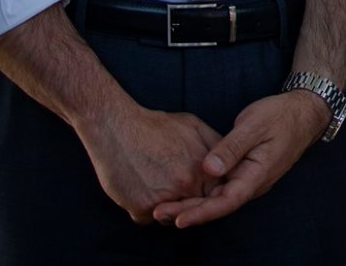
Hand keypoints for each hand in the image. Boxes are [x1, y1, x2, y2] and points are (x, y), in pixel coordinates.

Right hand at [75, 104, 221, 223]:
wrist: (116, 127)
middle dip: (186, 202)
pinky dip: (142, 208)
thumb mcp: (194, 126)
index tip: (197, 188)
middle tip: (170, 185)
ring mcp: (163, 199)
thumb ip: (216, 147)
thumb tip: (229, 162)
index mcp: (202, 169)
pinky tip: (138, 188)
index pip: (216, 194)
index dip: (207, 193)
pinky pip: (147, 219)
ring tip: (154, 183)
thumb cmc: (155, 125)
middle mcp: (186, 186)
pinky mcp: (140, 208)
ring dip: (165, 208)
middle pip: (193, 208)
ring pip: (170, 216)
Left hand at [151, 90, 326, 228]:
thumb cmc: (280, 116)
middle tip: (158, 213)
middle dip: (188, 211)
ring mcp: (247, 178)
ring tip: (163, 207)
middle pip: (217, 205)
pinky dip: (200, 191)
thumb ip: (232, 147)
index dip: (201, 212)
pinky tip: (183, 190)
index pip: (226, 202)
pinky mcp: (242, 171)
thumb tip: (208, 169)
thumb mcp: (255, 126)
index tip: (178, 218)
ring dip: (191, 203)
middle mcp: (252, 183)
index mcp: (257, 175)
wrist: (303, 112)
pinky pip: (220, 187)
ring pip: (217, 198)